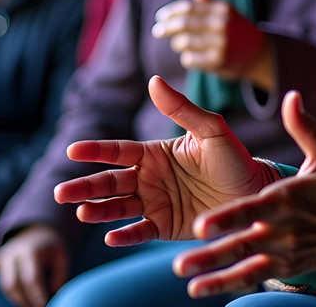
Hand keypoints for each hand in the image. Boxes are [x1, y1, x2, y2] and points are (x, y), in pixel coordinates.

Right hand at [0, 225, 68, 306]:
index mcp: (32, 252)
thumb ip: (60, 273)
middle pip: (14, 283)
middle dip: (24, 300)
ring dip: (13, 298)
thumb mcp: (61, 255)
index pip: (31, 278)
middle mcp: (14, 253)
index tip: (43, 305)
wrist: (37, 230)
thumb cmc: (50, 248)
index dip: (36, 294)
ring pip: (3, 282)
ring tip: (26, 305)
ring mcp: (3, 255)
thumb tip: (53, 291)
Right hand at [54, 76, 269, 246]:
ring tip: (81, 211)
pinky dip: (125, 235)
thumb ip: (182, 109)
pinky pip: (139, 231)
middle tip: (60, 192)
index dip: (95, 151)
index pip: (118, 151)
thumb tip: (154, 80)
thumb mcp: (211, 130)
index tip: (72, 150)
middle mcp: (148, 178)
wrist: (255, 195)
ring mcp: (154, 203)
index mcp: (155, 153)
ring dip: (97, 210)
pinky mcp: (164, 226)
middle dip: (84, 187)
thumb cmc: (234, 159)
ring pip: (117, 207)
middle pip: (109, 182)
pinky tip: (111, 235)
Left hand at [152, 0, 272, 88]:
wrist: (258, 54)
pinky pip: (189, 59)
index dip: (171, 12)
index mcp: (223, 8)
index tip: (159, 17)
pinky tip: (192, 56)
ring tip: (180, 44)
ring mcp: (220, 43)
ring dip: (177, 44)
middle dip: (166, 27)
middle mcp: (222, 24)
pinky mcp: (218, 61)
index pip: (189, 7)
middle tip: (156, 32)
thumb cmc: (237, 30)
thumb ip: (211, 3)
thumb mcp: (228, 13)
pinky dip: (186, 57)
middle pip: (183, 24)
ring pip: (183, 42)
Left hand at [172, 91, 315, 298]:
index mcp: (287, 197)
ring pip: (242, 264)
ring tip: (186, 282)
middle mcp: (283, 228)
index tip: (201, 225)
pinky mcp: (284, 266)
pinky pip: (251, 277)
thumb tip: (292, 95)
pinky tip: (199, 289)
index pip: (252, 210)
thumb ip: (304, 128)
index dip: (227, 218)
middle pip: (242, 242)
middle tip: (178, 263)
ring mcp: (283, 251)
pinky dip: (226, 285)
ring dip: (213, 273)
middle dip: (211, 254)